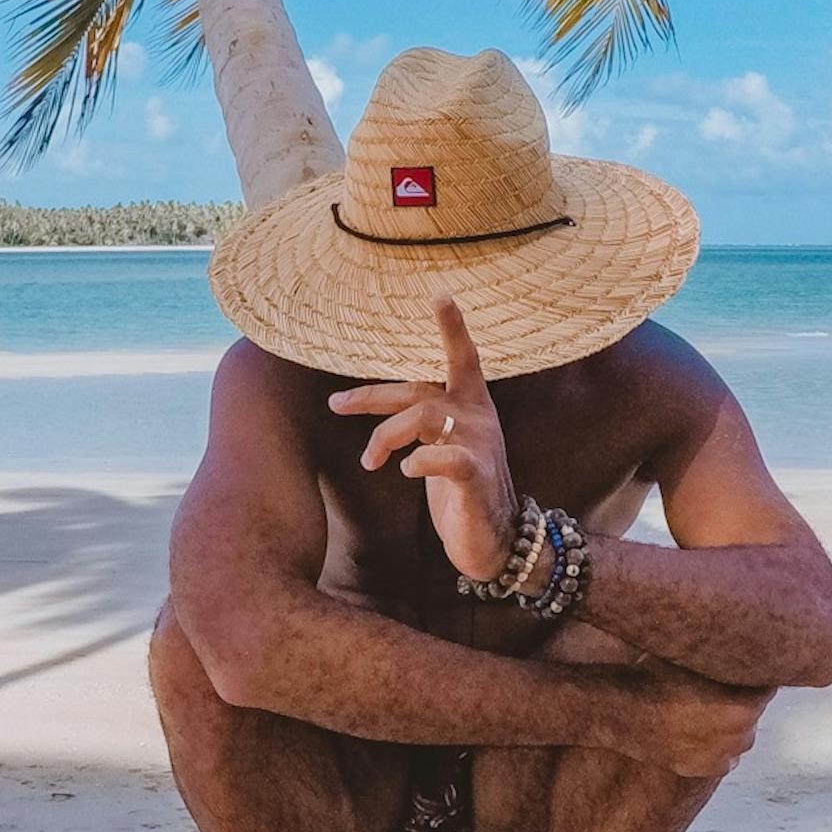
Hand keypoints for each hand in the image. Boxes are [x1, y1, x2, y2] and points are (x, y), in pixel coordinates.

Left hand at [329, 297, 520, 582]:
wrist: (496, 538)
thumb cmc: (461, 487)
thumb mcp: (441, 442)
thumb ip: (418, 417)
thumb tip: (372, 398)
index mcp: (471, 403)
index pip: (462, 356)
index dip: (452, 326)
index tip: (439, 294)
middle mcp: (477, 416)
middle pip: (418, 390)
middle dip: (370, 395)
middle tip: (335, 404)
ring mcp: (478, 445)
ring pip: (422, 416)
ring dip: (385, 435)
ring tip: (369, 461)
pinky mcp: (475, 477)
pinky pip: (444, 459)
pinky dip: (419, 461)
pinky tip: (406, 470)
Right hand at [620, 665, 764, 776]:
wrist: (619, 711)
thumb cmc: (655, 678)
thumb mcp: (697, 658)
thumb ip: (727, 659)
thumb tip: (743, 647)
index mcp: (742, 708)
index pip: (766, 687)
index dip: (755, 674)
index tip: (745, 666)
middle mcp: (738, 737)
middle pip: (754, 713)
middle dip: (743, 699)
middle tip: (722, 686)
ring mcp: (721, 757)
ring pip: (740, 736)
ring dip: (732, 723)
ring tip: (706, 708)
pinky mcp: (703, 770)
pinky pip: (725, 756)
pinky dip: (718, 745)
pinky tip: (698, 729)